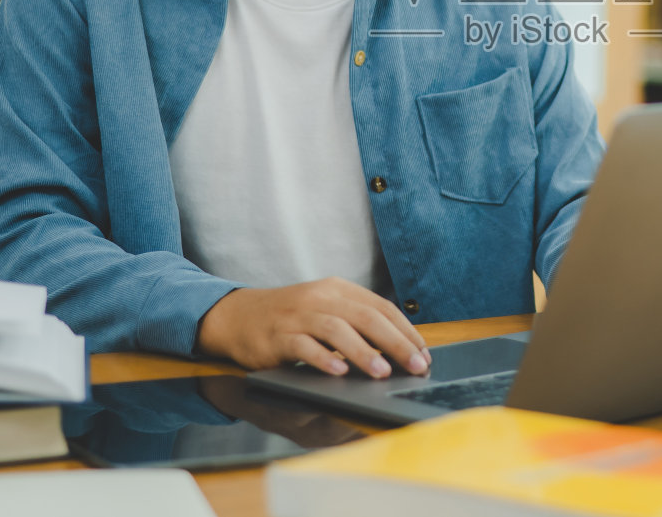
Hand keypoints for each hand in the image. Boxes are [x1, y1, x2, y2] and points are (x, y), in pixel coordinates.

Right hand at [196, 278, 431, 378]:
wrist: (238, 315)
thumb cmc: (290, 319)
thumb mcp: (326, 311)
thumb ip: (356, 323)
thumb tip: (397, 350)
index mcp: (338, 289)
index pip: (381, 307)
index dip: (405, 330)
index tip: (424, 354)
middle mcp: (320, 297)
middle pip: (365, 317)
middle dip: (395, 342)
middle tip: (415, 365)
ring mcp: (298, 315)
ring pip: (336, 329)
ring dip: (362, 352)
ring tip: (382, 372)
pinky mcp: (277, 336)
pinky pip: (303, 346)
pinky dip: (322, 359)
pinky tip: (338, 373)